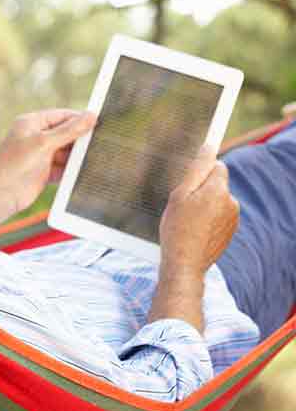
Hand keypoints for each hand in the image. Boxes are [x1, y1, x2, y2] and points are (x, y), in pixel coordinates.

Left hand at [0, 109, 96, 212]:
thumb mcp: (45, 142)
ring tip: (94, 158)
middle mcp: (35, 138)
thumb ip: (69, 130)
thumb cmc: (16, 164)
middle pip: (65, 134)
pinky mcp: (43, 173)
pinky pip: (62, 168)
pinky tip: (83, 172)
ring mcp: (40, 156)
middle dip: (80, 140)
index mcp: (32, 123)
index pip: (61, 116)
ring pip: (65, 153)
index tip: (98, 122)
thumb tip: (90, 116)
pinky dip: (71, 170)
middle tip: (100, 142)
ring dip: (77, 157)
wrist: (1, 193)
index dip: (79, 119)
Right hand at [159, 145, 239, 278]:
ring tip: (187, 220)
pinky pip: (219, 216)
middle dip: (201, 189)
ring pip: (217, 200)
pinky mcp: (230, 231)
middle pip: (216, 184)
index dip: (201, 172)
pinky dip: (208, 219)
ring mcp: (233, 219)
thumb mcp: (180, 195)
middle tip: (182, 205)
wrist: (185, 263)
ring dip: (204, 205)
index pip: (217, 166)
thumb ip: (196, 169)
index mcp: (219, 190)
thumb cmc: (177, 228)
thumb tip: (209, 147)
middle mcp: (231, 202)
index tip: (191, 179)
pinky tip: (194, 230)